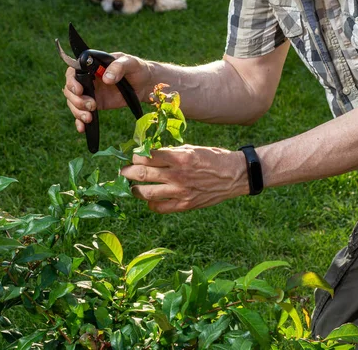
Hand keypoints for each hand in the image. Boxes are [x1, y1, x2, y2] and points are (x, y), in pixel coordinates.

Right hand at [62, 52, 150, 132]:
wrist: (145, 84)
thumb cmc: (137, 68)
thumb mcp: (130, 63)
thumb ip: (118, 67)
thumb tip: (106, 78)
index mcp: (92, 66)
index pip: (73, 72)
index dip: (72, 81)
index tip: (79, 90)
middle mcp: (88, 80)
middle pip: (70, 90)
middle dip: (76, 100)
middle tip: (91, 106)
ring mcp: (91, 93)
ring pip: (74, 103)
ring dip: (77, 112)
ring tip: (89, 118)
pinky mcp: (96, 105)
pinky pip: (82, 113)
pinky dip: (79, 121)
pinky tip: (82, 128)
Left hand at [120, 145, 248, 212]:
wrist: (234, 175)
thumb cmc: (213, 158)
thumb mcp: (191, 148)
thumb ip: (171, 153)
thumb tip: (151, 155)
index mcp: (179, 157)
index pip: (147, 157)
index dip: (136, 156)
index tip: (134, 157)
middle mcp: (177, 175)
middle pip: (142, 174)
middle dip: (128, 172)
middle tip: (123, 172)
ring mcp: (180, 192)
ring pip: (147, 193)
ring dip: (136, 190)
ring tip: (133, 188)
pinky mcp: (185, 205)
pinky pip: (160, 208)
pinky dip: (151, 204)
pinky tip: (150, 200)